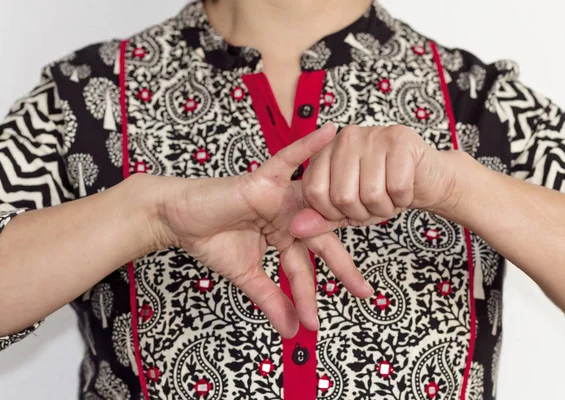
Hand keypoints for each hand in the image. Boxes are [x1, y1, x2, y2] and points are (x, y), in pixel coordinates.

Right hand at [157, 124, 372, 337]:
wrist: (178, 217)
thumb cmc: (210, 239)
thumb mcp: (245, 275)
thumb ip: (271, 300)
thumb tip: (292, 331)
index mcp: (284, 236)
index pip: (304, 268)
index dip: (309, 296)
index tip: (317, 323)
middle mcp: (288, 215)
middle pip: (320, 241)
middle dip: (341, 267)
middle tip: (363, 292)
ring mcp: (279, 196)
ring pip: (315, 210)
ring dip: (339, 218)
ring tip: (368, 221)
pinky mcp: (264, 178)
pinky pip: (289, 159)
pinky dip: (308, 146)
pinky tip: (331, 132)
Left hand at [289, 125, 458, 237]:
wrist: (426, 178)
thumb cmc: (383, 190)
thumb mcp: (346, 208)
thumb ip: (321, 218)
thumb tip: (296, 228)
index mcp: (326, 151)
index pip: (314, 191)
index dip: (331, 213)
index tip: (347, 210)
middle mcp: (346, 138)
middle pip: (342, 196)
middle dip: (362, 213)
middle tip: (374, 204)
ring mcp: (373, 135)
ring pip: (371, 194)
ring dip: (384, 208)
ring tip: (389, 196)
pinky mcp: (401, 140)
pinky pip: (397, 187)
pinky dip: (403, 199)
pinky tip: (405, 189)